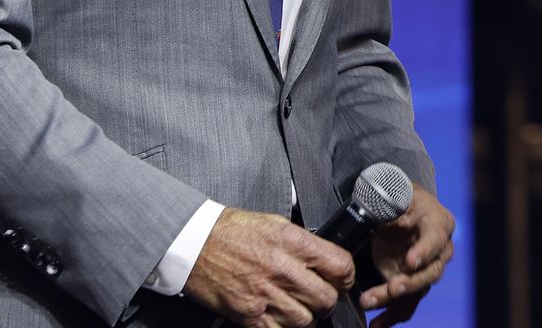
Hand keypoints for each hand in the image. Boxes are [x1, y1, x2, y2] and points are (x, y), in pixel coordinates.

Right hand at [183, 207, 356, 327]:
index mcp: (291, 241)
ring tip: (300, 307)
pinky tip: (281, 317)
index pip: (340, 265)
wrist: (194, 243)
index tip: (343, 279)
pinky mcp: (248, 314)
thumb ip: (302, 242)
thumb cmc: (231, 231)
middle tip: (321, 296)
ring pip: (306, 319)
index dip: (347, 276)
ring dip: (308, 317)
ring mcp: (264, 294)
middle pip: (327, 297)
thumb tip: (324, 258)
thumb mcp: (274, 223)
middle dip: (329, 299)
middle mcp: (281, 268)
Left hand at [357, 186, 454, 325]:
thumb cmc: (398, 198)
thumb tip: (378, 205)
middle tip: (392, 288)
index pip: (435, 239)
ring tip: (369, 303)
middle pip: (429, 272)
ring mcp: (426, 270)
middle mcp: (439, 250)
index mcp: (439, 223)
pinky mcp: (412, 284)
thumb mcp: (395, 193)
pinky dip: (391, 316)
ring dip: (393, 300)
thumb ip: (389, 201)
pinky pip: (406, 304)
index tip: (409, 262)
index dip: (424, 251)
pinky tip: (376, 325)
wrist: (397, 209)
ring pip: (415, 291)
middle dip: (410, 282)